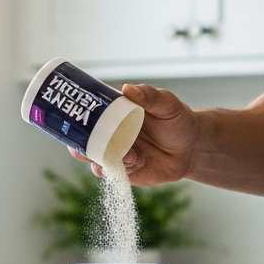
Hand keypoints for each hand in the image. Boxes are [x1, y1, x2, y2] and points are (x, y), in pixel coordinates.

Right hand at [68, 83, 201, 185]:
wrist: (193, 149)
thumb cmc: (178, 121)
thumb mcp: (167, 104)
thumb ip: (150, 96)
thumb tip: (128, 89)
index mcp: (116, 115)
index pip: (91, 113)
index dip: (77, 114)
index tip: (70, 114)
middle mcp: (112, 135)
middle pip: (85, 139)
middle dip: (77, 142)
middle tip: (77, 144)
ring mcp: (118, 154)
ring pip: (95, 159)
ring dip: (96, 159)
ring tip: (108, 156)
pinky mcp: (127, 173)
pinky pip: (112, 174)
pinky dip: (110, 172)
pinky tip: (118, 167)